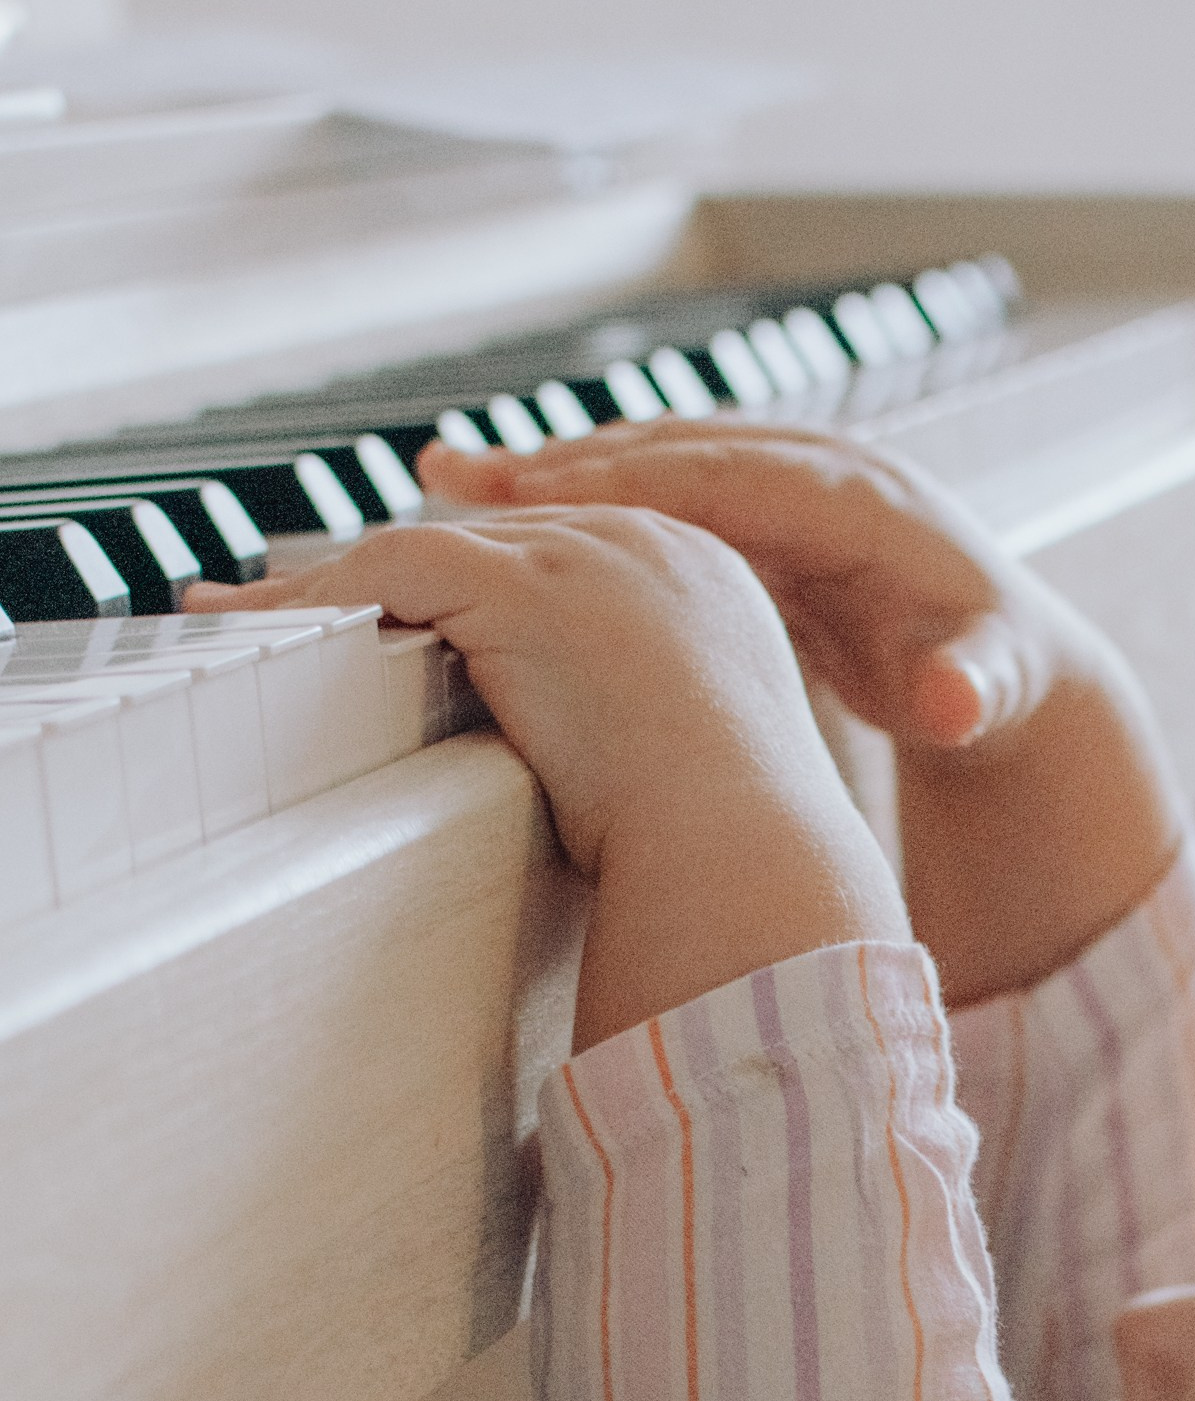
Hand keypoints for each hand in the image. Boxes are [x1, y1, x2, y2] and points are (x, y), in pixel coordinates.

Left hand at [186, 509, 907, 1048]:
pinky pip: (390, 571)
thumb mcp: (694, 772)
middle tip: (292, 613)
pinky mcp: (530, 584)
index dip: (467, 590)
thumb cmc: (732, 858)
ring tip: (241, 619)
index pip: (558, 562)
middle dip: (386, 581)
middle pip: (484, 542)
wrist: (746, 858)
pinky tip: (249, 630)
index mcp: (702, 585)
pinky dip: (313, 600)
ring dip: (325, 590)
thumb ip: (642, 740)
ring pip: (426, 552)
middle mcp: (651, 544)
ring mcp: (591, 554)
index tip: (398, 623)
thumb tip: (588, 785)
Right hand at [420, 422, 1187, 1002]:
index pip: (732, 481)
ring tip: (452, 484)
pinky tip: (507, 518)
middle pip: (673, 452)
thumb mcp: (994, 689)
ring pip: (652, 463)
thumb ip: (974, 690)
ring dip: (555, 470)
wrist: (1010, 661)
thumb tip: (956, 701)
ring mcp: (785, 486)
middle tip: (460, 479)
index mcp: (865, 504)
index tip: (543, 505)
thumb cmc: (997, 680)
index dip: (634, 491)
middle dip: (566, 461)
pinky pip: (657, 496)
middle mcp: (819, 472)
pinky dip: (585, 502)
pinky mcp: (762, 515)